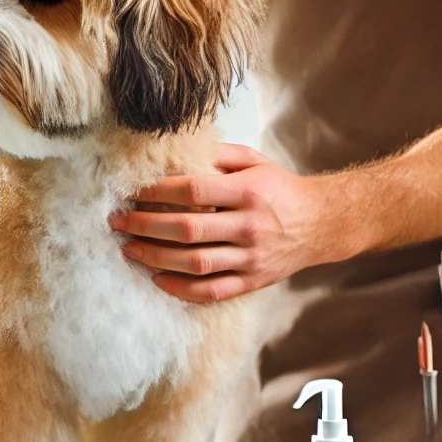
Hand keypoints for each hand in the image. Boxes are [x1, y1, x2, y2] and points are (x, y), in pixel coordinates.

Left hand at [108, 144, 332, 302]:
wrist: (323, 223)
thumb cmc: (280, 188)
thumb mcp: (254, 161)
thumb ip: (217, 156)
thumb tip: (174, 150)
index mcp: (247, 192)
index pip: (192, 191)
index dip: (156, 191)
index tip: (131, 191)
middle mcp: (249, 226)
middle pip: (187, 229)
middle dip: (145, 225)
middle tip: (118, 221)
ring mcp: (251, 258)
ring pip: (195, 263)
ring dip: (155, 257)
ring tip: (129, 248)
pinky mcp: (252, 281)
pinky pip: (211, 291)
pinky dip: (180, 288)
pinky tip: (157, 278)